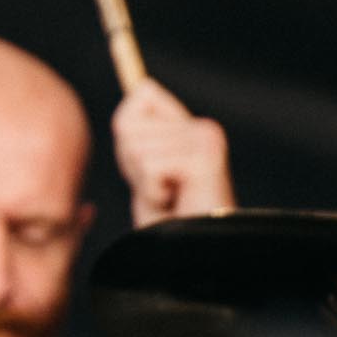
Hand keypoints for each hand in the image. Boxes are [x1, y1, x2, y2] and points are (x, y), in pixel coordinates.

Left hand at [111, 77, 234, 227]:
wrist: (187, 253)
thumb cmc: (164, 217)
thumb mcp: (141, 166)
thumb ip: (135, 129)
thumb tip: (140, 82)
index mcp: (191, 126)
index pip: (142, 92)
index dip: (129, 133)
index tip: (147, 166)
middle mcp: (204, 128)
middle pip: (129, 125)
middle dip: (132, 165)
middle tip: (159, 189)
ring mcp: (207, 142)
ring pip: (137, 149)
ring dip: (144, 182)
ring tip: (168, 197)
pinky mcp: (205, 161)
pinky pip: (151, 166)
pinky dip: (152, 191)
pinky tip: (175, 202)